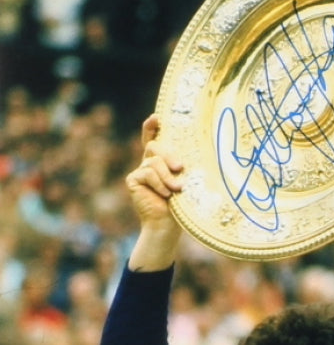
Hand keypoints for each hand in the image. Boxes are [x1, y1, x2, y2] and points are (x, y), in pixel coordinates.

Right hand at [126, 115, 183, 269]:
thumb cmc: (182, 205)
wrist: (167, 226)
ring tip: (176, 190)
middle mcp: (148, 163)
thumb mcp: (186, 181)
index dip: (152, 127)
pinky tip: (165, 195)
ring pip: (154, 161)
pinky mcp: (133, 180)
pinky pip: (147, 173)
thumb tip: (190, 156)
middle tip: (180, 168)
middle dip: (169, 154)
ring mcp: (140, 171)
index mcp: (162, 162)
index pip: (154, 139)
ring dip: (167, 176)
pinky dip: (159, 184)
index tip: (157, 117)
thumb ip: (181, 166)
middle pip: (155, 146)